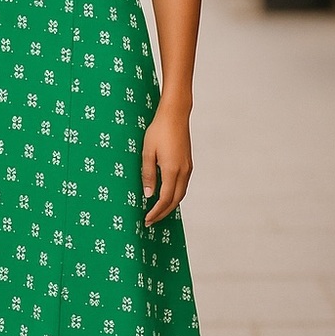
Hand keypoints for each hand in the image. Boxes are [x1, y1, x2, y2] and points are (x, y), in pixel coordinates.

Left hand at [141, 109, 192, 226]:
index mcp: (172, 170)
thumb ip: (148, 174)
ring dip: (170, 204)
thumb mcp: (147, 152)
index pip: (164, 199)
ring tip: (157, 211)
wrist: (175, 114)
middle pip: (175, 200)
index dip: (156, 212)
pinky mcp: (188, 163)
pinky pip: (182, 185)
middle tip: (151, 221)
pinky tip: (166, 194)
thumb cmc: (159, 130)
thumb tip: (149, 195)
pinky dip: (174, 194)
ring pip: (181, 193)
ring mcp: (187, 167)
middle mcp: (183, 171)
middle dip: (163, 212)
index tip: (147, 220)